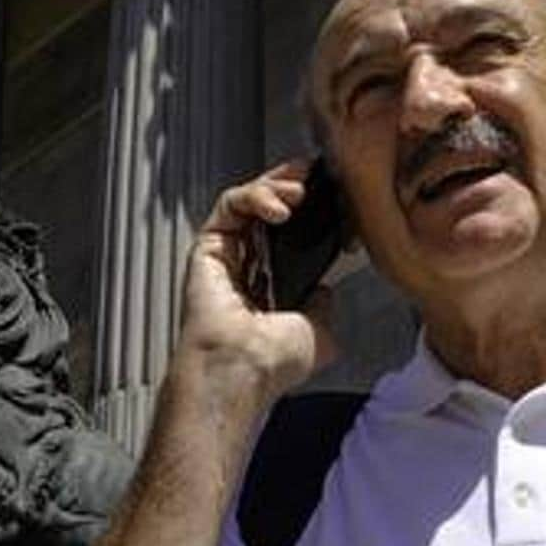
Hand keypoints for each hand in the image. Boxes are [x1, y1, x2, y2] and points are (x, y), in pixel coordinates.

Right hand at [178, 158, 338, 401]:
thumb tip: (327, 291)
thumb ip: (322, 306)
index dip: (313, 212)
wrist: (241, 368)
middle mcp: (248, 268)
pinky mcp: (208, 245)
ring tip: (300, 193)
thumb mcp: (318, 332)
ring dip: (277, 186)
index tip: (337, 200)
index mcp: (272, 287)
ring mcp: (227, 255)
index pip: (291, 235)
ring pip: (249, 201)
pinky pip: (230, 205)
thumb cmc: (271, 361)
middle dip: (294, 186)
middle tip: (316, 176)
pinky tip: (279, 209)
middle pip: (269, 210)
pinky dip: (255, 196)